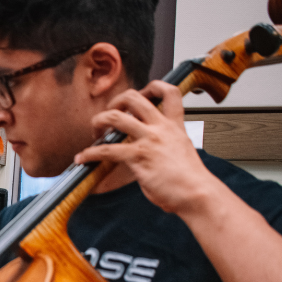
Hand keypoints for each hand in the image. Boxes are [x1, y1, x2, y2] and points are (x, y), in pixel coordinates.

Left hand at [75, 81, 216, 215]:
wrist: (198, 193)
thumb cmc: (190, 180)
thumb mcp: (179, 153)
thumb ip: (162, 146)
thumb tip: (145, 151)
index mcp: (175, 126)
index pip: (169, 93)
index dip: (152, 87)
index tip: (140, 95)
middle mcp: (161, 128)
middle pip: (134, 98)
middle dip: (116, 102)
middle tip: (109, 115)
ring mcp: (149, 140)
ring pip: (116, 117)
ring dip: (99, 121)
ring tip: (94, 132)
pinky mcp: (138, 156)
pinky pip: (107, 150)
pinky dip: (90, 153)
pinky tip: (83, 158)